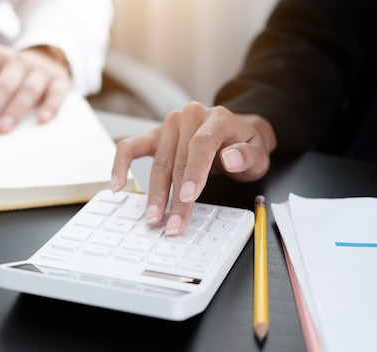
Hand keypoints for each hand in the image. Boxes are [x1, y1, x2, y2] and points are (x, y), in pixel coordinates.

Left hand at [0, 44, 71, 135]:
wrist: (45, 59)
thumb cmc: (5, 72)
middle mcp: (16, 61)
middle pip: (1, 85)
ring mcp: (39, 71)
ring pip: (27, 90)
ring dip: (15, 110)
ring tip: (3, 129)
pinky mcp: (59, 81)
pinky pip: (56, 93)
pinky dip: (50, 105)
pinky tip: (43, 119)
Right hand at [111, 103, 275, 235]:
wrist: (234, 132)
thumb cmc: (244, 146)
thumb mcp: (259, 152)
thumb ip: (248, 155)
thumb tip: (230, 158)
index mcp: (217, 118)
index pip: (201, 144)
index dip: (194, 172)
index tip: (189, 197)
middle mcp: (189, 117)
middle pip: (178, 159)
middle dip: (174, 196)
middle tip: (172, 224)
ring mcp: (169, 126)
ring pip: (158, 162)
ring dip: (154, 194)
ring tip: (153, 219)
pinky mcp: (153, 136)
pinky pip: (130, 147)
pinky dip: (120, 165)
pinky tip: (117, 186)